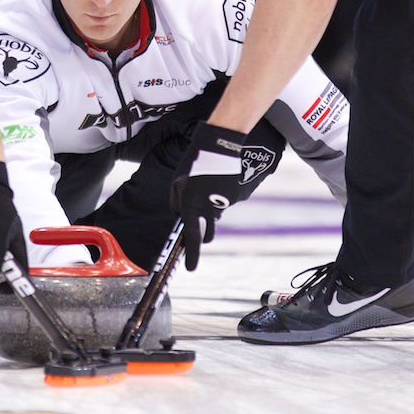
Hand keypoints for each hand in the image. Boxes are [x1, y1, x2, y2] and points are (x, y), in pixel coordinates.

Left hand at [170, 122, 245, 270]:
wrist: (220, 144)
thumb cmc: (194, 161)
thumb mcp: (177, 181)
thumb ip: (176, 202)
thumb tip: (179, 216)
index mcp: (191, 205)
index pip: (190, 237)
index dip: (191, 255)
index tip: (191, 269)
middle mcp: (208, 208)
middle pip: (207, 231)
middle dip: (205, 235)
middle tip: (204, 234)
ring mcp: (225, 203)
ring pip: (216, 213)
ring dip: (211, 207)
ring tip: (209, 187)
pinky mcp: (237, 196)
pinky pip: (226, 201)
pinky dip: (222, 194)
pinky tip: (220, 179)